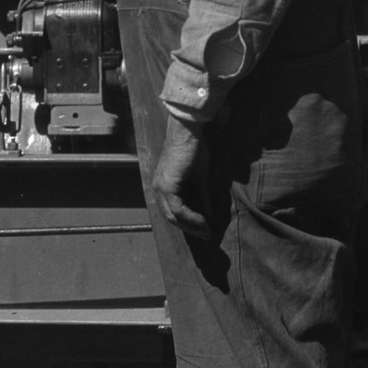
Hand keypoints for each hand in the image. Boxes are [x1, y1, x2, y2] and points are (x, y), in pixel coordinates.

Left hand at [152, 117, 212, 240]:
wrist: (188, 132)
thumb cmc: (194, 149)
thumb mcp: (200, 178)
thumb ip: (202, 196)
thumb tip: (208, 215)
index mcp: (164, 185)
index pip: (172, 211)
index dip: (187, 223)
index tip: (203, 230)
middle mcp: (158, 188)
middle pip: (171, 217)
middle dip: (189, 229)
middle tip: (206, 236)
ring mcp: (161, 187)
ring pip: (173, 216)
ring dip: (191, 226)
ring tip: (207, 232)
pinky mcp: (167, 186)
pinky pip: (178, 209)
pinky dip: (191, 217)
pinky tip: (203, 221)